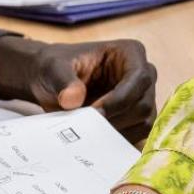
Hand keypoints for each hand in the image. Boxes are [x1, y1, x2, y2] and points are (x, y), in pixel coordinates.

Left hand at [0, 36, 157, 139]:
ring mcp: (142, 98)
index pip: (138, 78)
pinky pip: (137, 136)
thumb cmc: (56, 68)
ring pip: (143, 123)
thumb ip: (63, 81)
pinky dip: (117, 140)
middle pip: (143, 104)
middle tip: (88, 127)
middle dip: (116, 119)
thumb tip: (73, 99)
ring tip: (90, 132)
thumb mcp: (54, 68)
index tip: (95, 112)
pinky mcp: (137, 119)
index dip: (119, 99)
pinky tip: (95, 138)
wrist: (50, 82)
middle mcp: (143, 75)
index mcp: (129, 53)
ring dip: (117, 132)